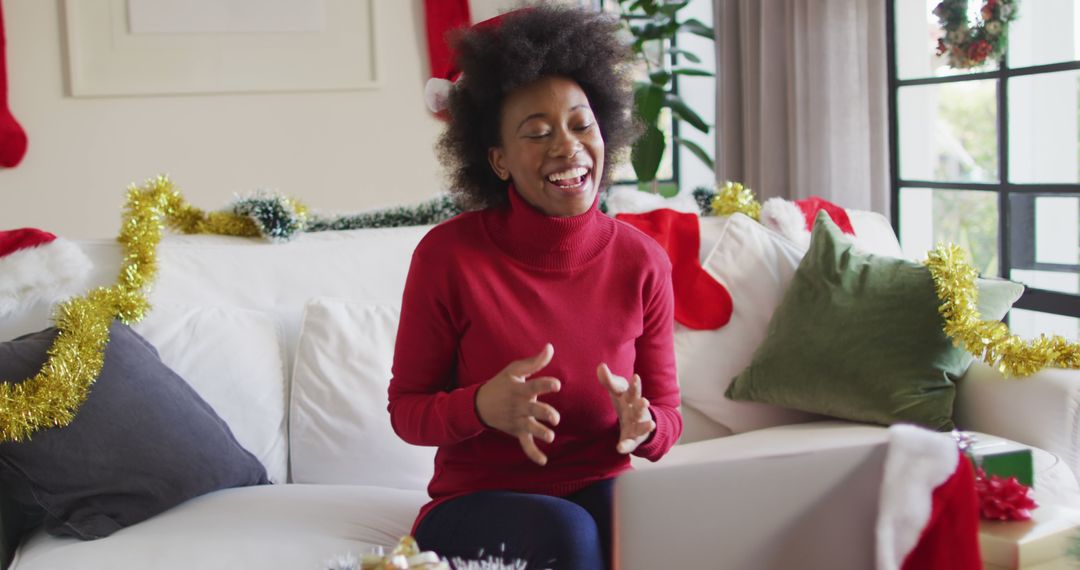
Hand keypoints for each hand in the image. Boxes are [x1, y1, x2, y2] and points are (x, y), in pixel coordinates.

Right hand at [475, 344, 561, 465]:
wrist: (478, 404)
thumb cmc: (501, 384)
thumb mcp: (514, 370)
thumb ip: (535, 362)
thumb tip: (551, 347)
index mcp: (520, 389)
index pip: (534, 386)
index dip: (546, 385)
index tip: (557, 385)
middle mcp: (519, 406)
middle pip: (533, 410)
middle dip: (545, 414)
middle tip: (554, 417)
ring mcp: (517, 420)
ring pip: (530, 428)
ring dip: (540, 433)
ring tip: (550, 436)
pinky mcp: (517, 431)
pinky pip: (525, 445)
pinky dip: (533, 454)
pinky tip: (544, 461)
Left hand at [597, 364, 655, 453]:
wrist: (638, 422)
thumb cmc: (625, 402)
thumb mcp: (617, 390)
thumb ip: (608, 380)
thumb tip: (601, 366)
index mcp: (631, 398)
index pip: (632, 390)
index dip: (634, 385)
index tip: (636, 377)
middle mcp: (636, 411)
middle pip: (639, 406)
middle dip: (641, 404)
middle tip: (644, 401)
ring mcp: (636, 425)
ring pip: (641, 425)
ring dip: (645, 425)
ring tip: (651, 425)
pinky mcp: (632, 439)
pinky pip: (629, 443)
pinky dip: (625, 446)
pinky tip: (619, 448)